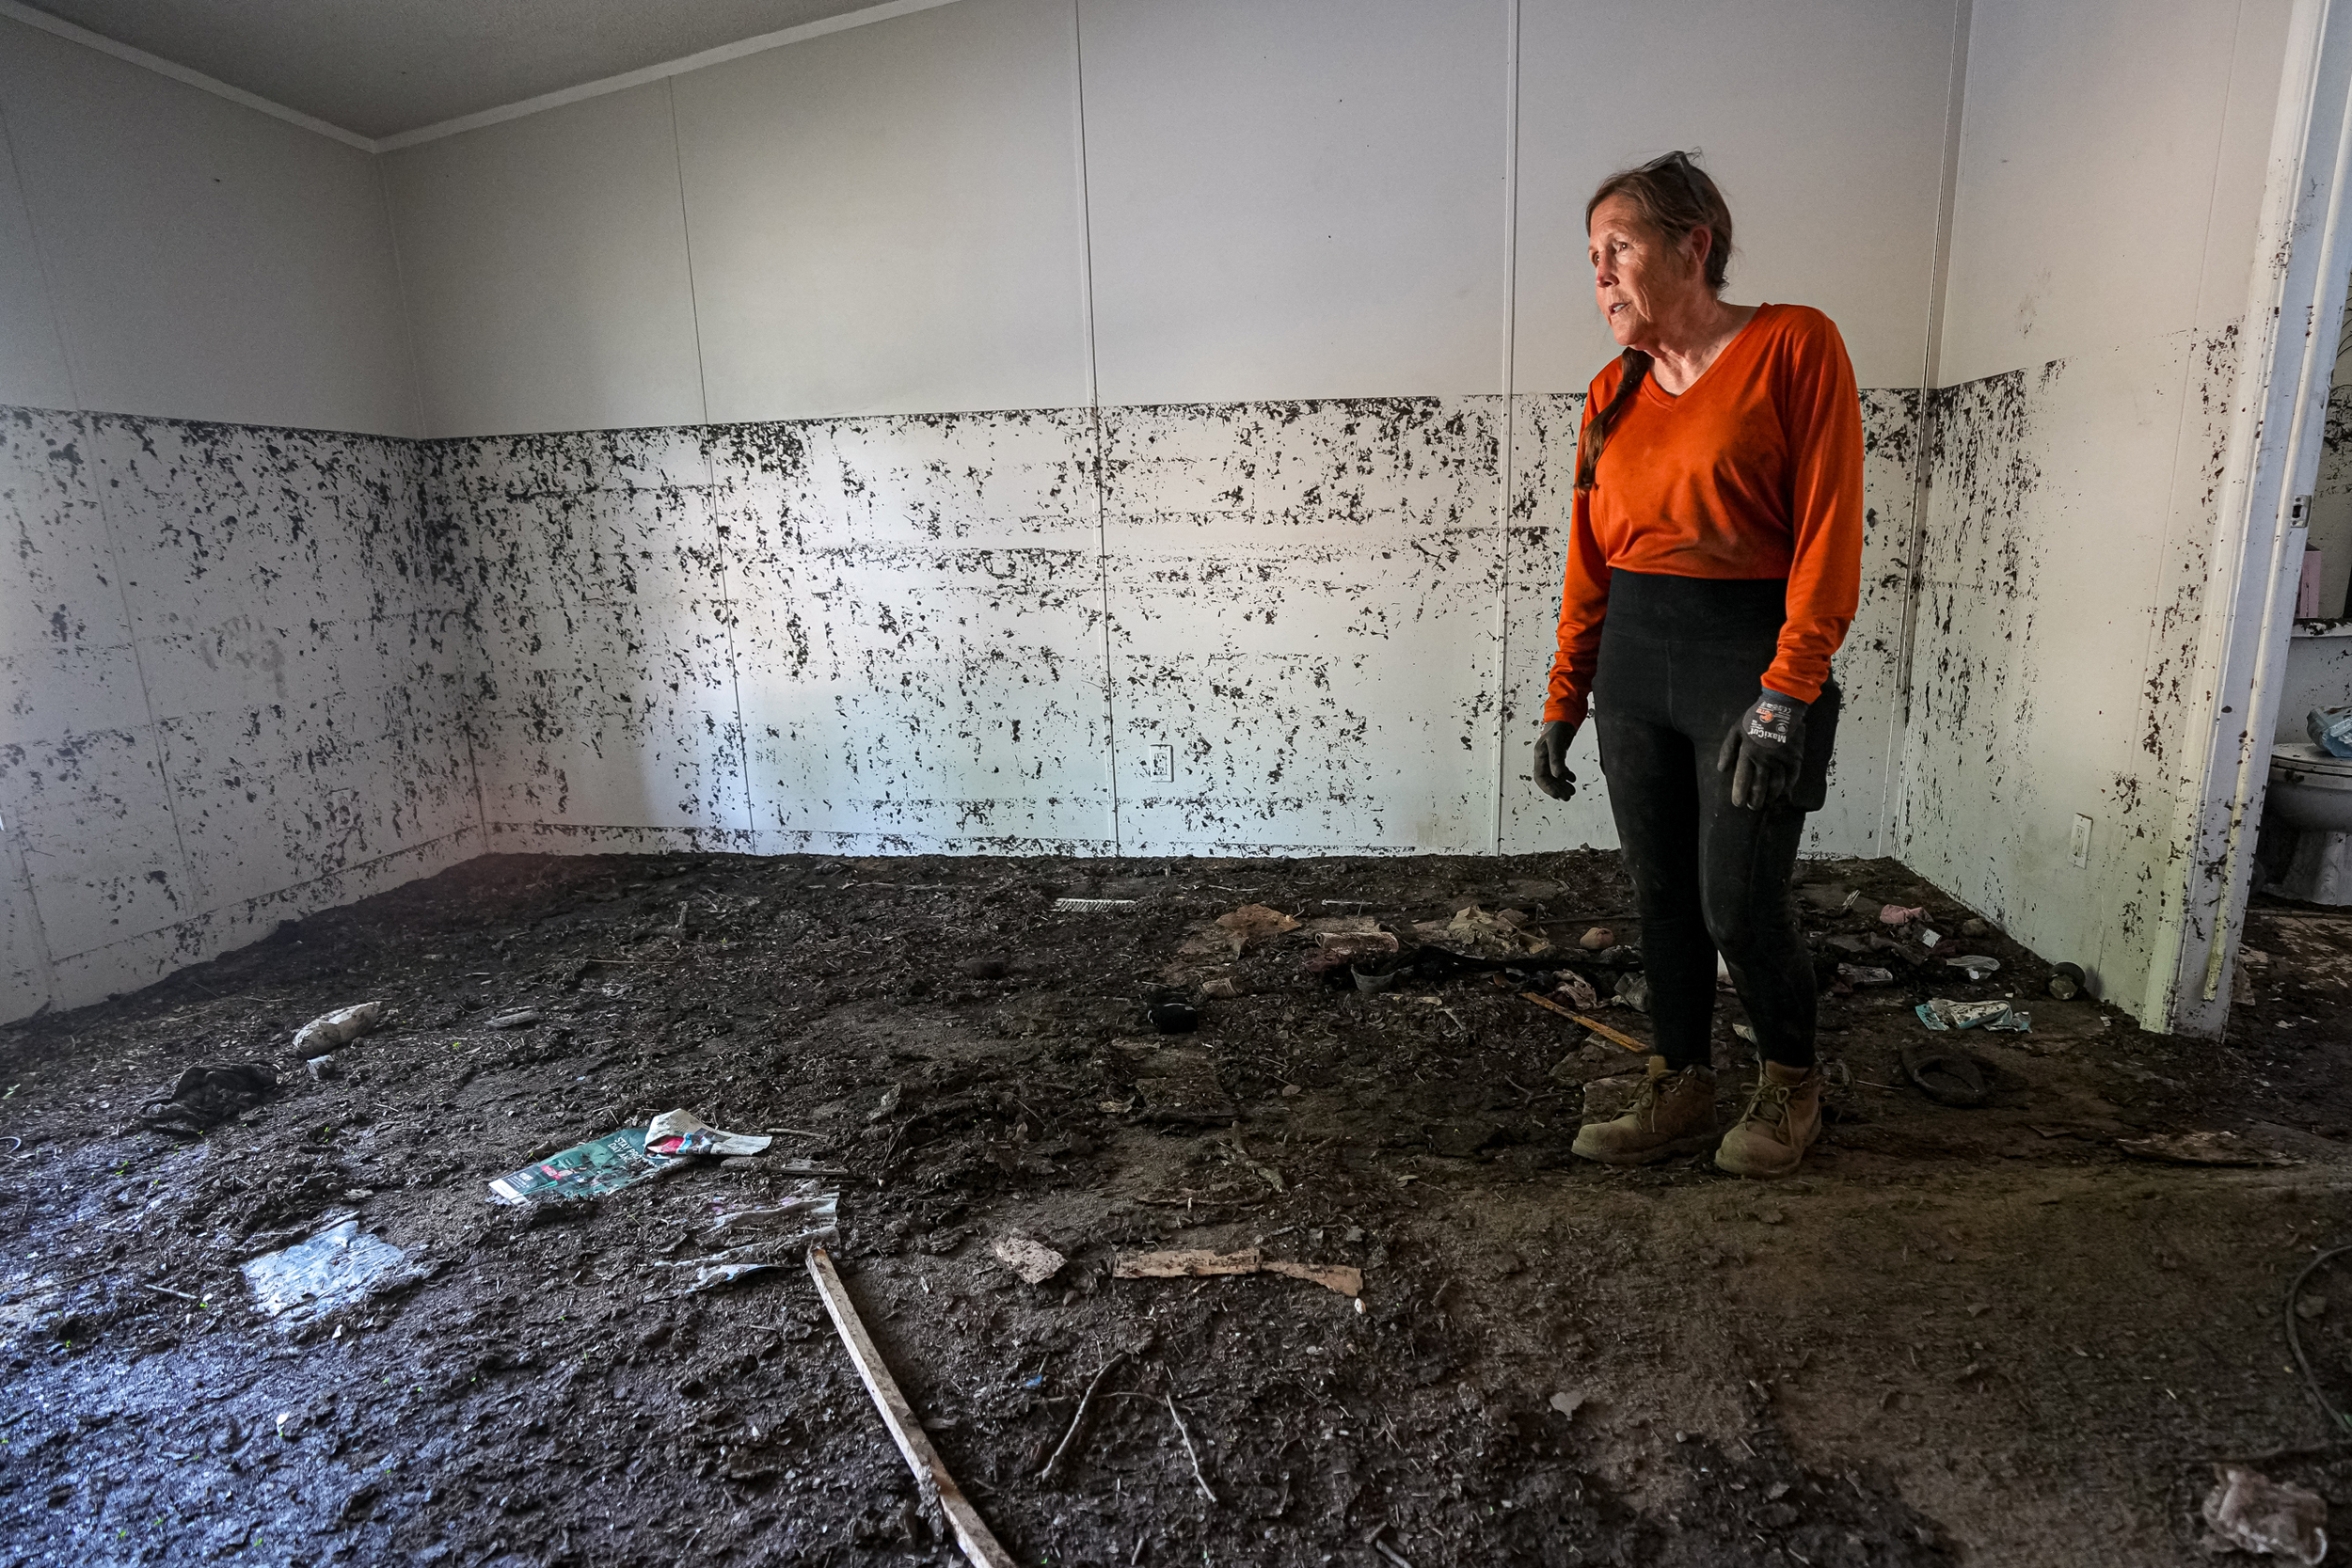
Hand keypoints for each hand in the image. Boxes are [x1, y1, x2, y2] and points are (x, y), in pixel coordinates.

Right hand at [1533, 719, 1578, 799]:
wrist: (1564, 715)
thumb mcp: (1556, 743)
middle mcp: (1544, 758)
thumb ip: (1557, 759)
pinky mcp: (1558, 755)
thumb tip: (1558, 776)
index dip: (1548, 788)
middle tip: (1568, 796)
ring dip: (1562, 785)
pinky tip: (1572, 779)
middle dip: (1556, 789)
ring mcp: (1551, 757)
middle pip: (1547, 779)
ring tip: (1572, 791)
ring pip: (1554, 776)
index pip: (1540, 777)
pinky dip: (1566, 776)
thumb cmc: (1557, 727)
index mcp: (1540, 756)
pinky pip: (1560, 770)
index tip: (1558, 795)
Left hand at [1716, 690, 1806, 809]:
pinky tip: (1784, 793)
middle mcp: (1764, 759)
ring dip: (1771, 796)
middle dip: (1755, 800)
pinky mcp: (1795, 757)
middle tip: (1753, 807)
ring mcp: (1781, 759)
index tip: (1738, 804)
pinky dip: (1788, 787)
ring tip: (1767, 802)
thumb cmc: (1755, 718)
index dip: (1739, 794)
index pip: (1742, 779)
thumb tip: (1722, 769)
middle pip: (1759, 786)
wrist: (1782, 706)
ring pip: (1776, 785)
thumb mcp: (1736, 730)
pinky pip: (1792, 777)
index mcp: (1748, 752)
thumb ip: (1727, 749)